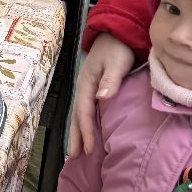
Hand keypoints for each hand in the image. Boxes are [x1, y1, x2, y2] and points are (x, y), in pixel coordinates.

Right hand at [67, 32, 135, 155]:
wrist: (115, 34)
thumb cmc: (116, 49)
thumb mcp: (116, 62)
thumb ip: (110, 80)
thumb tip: (100, 98)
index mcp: (86, 84)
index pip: (85, 113)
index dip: (86, 131)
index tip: (88, 150)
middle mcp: (84, 89)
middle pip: (77, 117)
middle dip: (76, 137)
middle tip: (74, 157)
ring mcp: (87, 89)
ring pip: (80, 115)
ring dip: (78, 133)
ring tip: (77, 151)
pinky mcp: (93, 90)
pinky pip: (86, 111)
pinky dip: (84, 124)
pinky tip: (87, 132)